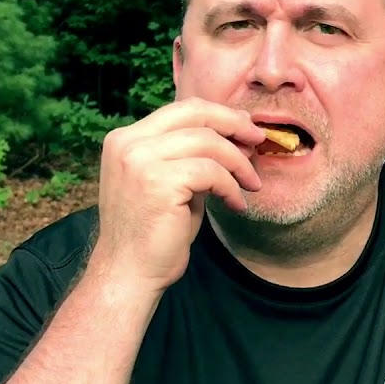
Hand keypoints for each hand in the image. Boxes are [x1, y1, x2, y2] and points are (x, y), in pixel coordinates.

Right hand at [90, 97, 266, 291]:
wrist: (129, 274)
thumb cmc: (154, 234)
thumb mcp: (171, 184)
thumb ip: (192, 157)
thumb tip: (236, 135)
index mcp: (126, 139)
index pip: (182, 109)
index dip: (220, 115)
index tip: (245, 129)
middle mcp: (128, 143)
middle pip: (195, 114)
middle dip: (234, 125)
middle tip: (259, 143)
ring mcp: (139, 160)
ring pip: (208, 142)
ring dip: (238, 163)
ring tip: (251, 184)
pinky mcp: (157, 181)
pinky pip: (211, 172)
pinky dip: (231, 187)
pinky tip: (236, 204)